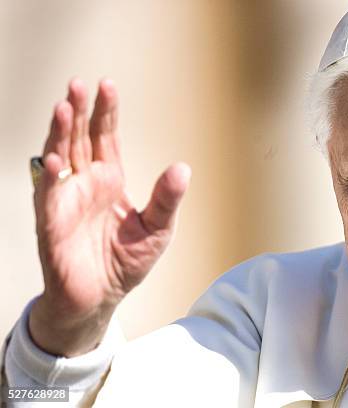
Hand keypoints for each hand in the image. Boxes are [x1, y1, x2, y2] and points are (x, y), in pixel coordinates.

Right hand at [29, 78, 190, 356]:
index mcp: (110, 180)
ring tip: (64, 107)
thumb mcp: (158, 229)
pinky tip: (56, 157)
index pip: (105, 138)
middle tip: (78, 84)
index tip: (107, 85)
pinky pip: (48, 195)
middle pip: (79, 139)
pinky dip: (50, 176)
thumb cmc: (127, 261)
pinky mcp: (52, 223)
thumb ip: (167, 199)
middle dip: (79, 111)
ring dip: (60, 133)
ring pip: (59, 157)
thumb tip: (183, 168)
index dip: (105, 112)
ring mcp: (66, 200)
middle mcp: (85, 183)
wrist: (101, 297)